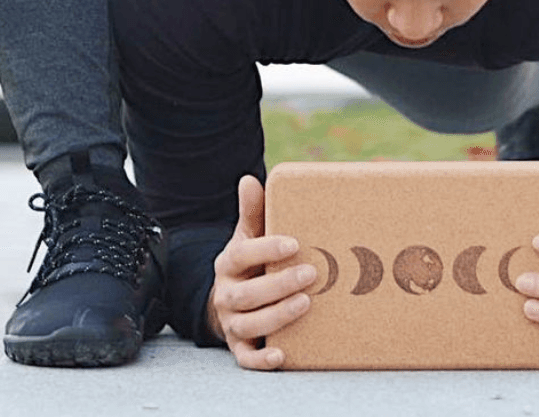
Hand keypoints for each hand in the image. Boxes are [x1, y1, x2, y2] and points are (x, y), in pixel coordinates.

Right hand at [206, 174, 315, 369]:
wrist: (232, 298)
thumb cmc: (250, 261)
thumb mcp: (249, 235)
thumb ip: (253, 210)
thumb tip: (249, 180)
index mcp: (229, 262)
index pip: (242, 255)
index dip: (266, 249)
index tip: (294, 243)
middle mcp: (226, 293)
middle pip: (245, 294)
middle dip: (279, 285)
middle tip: (311, 274)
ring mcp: (231, 321)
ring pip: (247, 324)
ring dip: (276, 316)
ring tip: (305, 303)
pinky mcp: (239, 345)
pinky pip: (246, 357)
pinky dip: (261, 359)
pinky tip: (282, 354)